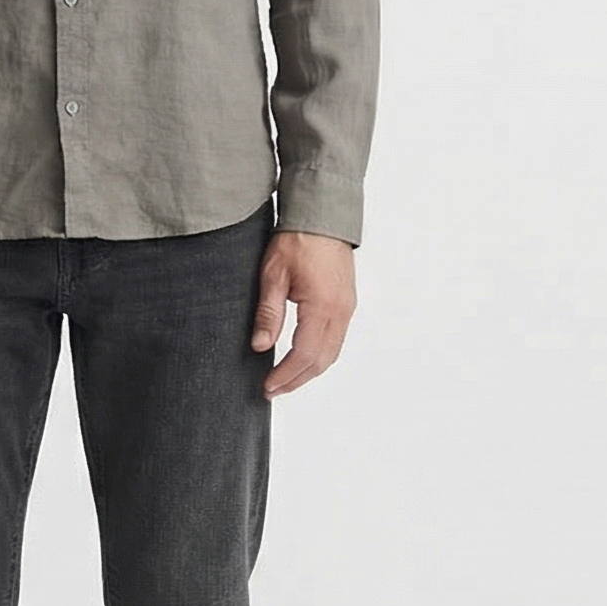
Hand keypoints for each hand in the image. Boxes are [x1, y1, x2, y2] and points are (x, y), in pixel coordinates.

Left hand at [250, 229, 356, 396]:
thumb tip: (259, 346)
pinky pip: (336, 339)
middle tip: (273, 390)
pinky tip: (302, 358)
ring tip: (285, 380)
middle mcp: (340, 311)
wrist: (323, 216)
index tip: (267, 386)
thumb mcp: (273, 275)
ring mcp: (347, 308)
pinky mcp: (346, 303)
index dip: (286, 375)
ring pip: (332, 352)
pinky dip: (319, 355)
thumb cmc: (298, 239)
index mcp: (322, 307)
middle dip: (297, 380)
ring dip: (309, 371)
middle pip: (321, 360)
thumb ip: (268, 313)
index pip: (304, 354)